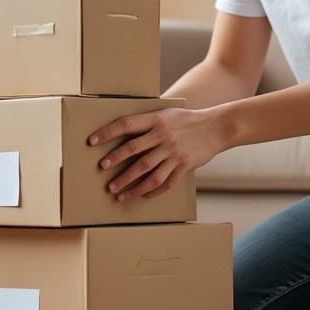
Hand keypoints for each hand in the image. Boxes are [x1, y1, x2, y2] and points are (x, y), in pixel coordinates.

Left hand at [88, 107, 227, 200]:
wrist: (217, 127)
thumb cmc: (188, 119)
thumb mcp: (167, 113)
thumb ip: (148, 121)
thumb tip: (124, 127)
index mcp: (156, 119)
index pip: (126, 124)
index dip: (107, 132)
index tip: (92, 141)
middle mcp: (163, 136)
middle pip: (134, 151)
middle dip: (115, 161)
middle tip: (102, 170)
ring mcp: (174, 152)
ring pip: (147, 172)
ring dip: (129, 183)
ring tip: (116, 192)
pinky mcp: (183, 166)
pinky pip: (165, 182)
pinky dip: (151, 191)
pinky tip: (141, 195)